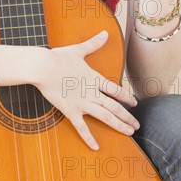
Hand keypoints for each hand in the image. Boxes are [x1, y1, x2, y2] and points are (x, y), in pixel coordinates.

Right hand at [34, 31, 139, 149]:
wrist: (43, 67)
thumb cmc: (59, 58)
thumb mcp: (78, 50)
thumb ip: (93, 43)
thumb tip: (105, 33)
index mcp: (95, 78)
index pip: (115, 90)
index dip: (127, 97)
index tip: (135, 104)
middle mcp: (92, 92)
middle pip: (115, 107)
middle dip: (127, 116)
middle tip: (137, 125)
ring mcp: (83, 103)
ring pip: (105, 117)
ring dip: (118, 125)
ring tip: (129, 133)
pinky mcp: (71, 111)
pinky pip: (82, 128)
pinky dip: (89, 138)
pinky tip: (96, 148)